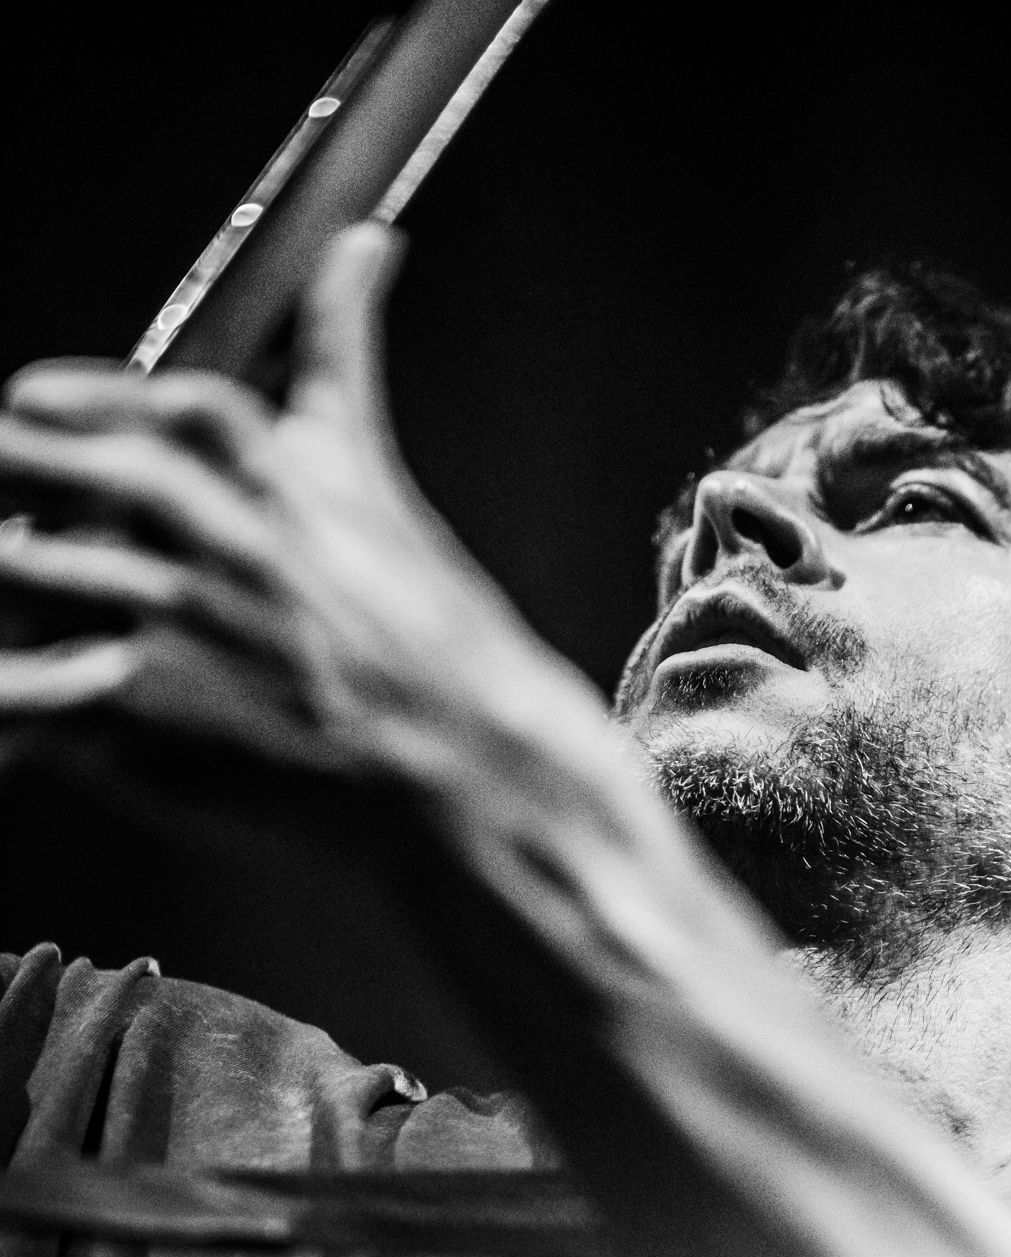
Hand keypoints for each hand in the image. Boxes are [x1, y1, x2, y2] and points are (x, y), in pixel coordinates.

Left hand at [0, 225, 595, 777]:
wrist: (469, 763)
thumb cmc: (436, 639)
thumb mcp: (373, 471)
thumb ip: (342, 346)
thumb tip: (363, 244)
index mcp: (238, 449)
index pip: (80, 403)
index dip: (53, 424)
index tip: (28, 420)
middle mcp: (189, 521)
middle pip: (17, 470)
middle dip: (7, 488)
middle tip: (19, 517)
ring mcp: (159, 612)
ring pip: (11, 571)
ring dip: (12, 592)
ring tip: (32, 617)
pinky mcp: (136, 708)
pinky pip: (19, 692)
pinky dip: (13, 700)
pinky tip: (22, 708)